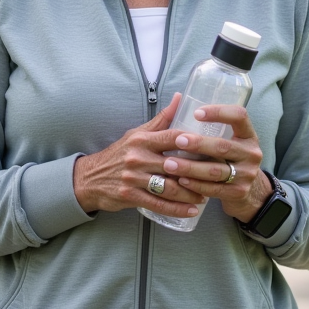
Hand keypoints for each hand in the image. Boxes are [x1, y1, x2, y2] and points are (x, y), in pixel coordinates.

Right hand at [72, 93, 205, 217]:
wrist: (90, 178)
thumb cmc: (119, 154)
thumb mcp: (137, 134)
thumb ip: (161, 119)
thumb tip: (180, 97)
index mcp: (142, 140)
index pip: (173, 137)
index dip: (195, 142)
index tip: (214, 148)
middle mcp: (138, 157)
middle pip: (175, 165)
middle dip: (199, 172)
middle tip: (218, 176)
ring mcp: (134, 178)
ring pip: (170, 187)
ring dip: (191, 193)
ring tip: (207, 195)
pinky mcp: (131, 196)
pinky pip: (159, 204)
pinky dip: (177, 209)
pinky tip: (192, 211)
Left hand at [162, 104, 270, 222]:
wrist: (250, 191)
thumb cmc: (228, 158)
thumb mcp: (227, 139)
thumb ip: (207, 125)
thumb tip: (177, 97)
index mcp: (248, 135)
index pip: (239, 116)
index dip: (219, 112)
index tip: (197, 112)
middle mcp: (251, 153)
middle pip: (223, 146)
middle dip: (198, 144)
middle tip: (178, 140)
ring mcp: (247, 174)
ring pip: (215, 170)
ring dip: (190, 167)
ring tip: (169, 164)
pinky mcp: (239, 192)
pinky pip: (214, 189)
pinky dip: (195, 185)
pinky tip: (181, 180)